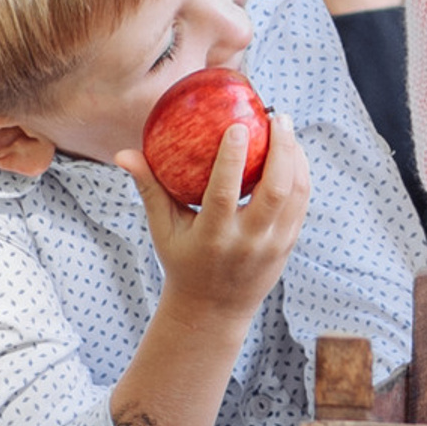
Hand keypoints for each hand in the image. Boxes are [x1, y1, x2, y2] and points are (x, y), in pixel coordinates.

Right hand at [117, 108, 310, 323]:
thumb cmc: (183, 260)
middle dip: (281, 149)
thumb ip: (149, 189)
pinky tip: (292, 151)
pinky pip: (302, 201)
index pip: (223, 194)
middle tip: (277, 116)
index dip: (232, 159)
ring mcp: (273, 244)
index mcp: (212, 238)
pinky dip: (300, 172)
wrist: (214, 309)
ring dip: (296, 156)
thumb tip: (124, 153)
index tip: (237, 126)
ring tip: (285, 126)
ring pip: (296, 193)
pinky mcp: (289, 243)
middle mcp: (248, 242)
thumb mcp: (163, 230)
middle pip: (275, 191)